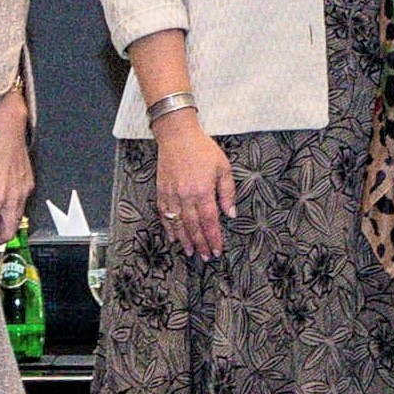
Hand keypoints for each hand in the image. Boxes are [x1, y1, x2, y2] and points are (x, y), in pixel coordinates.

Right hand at [152, 116, 233, 261]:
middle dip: (201, 243)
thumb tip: (231, 214)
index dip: (213, 237)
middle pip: (193, 226)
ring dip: (185, 240)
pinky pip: (164, 215)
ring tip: (191, 252)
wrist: (177, 135)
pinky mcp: (161, 192)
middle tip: (205, 257)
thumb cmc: (202, 149)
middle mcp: (185, 196)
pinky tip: (174, 238)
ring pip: (178, 224)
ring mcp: (171, 195)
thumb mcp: (223, 167)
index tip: (217, 250)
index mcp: (203, 191)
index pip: (209, 221)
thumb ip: (227, 192)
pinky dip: (169, 228)